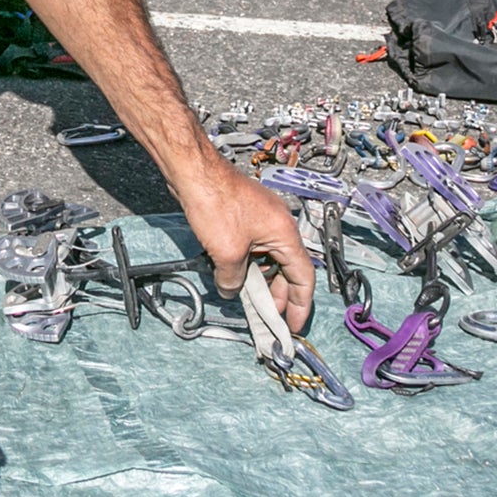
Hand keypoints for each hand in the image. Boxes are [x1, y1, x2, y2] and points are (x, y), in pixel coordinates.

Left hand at [182, 163, 316, 330]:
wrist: (194, 171)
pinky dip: (246, 263)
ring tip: (247, 299)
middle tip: (268, 316)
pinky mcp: (244, 215)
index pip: (303, 276)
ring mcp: (261, 219)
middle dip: (278, 294)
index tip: (295, 325)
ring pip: (267, 258)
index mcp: (285, 233)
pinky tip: (232, 276)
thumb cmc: (215, 201)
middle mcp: (278, 225)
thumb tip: (230, 291)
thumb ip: (232, 280)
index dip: (301, 304)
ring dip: (259, 279)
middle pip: (286, 268)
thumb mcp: (226, 253)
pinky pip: (252, 247)